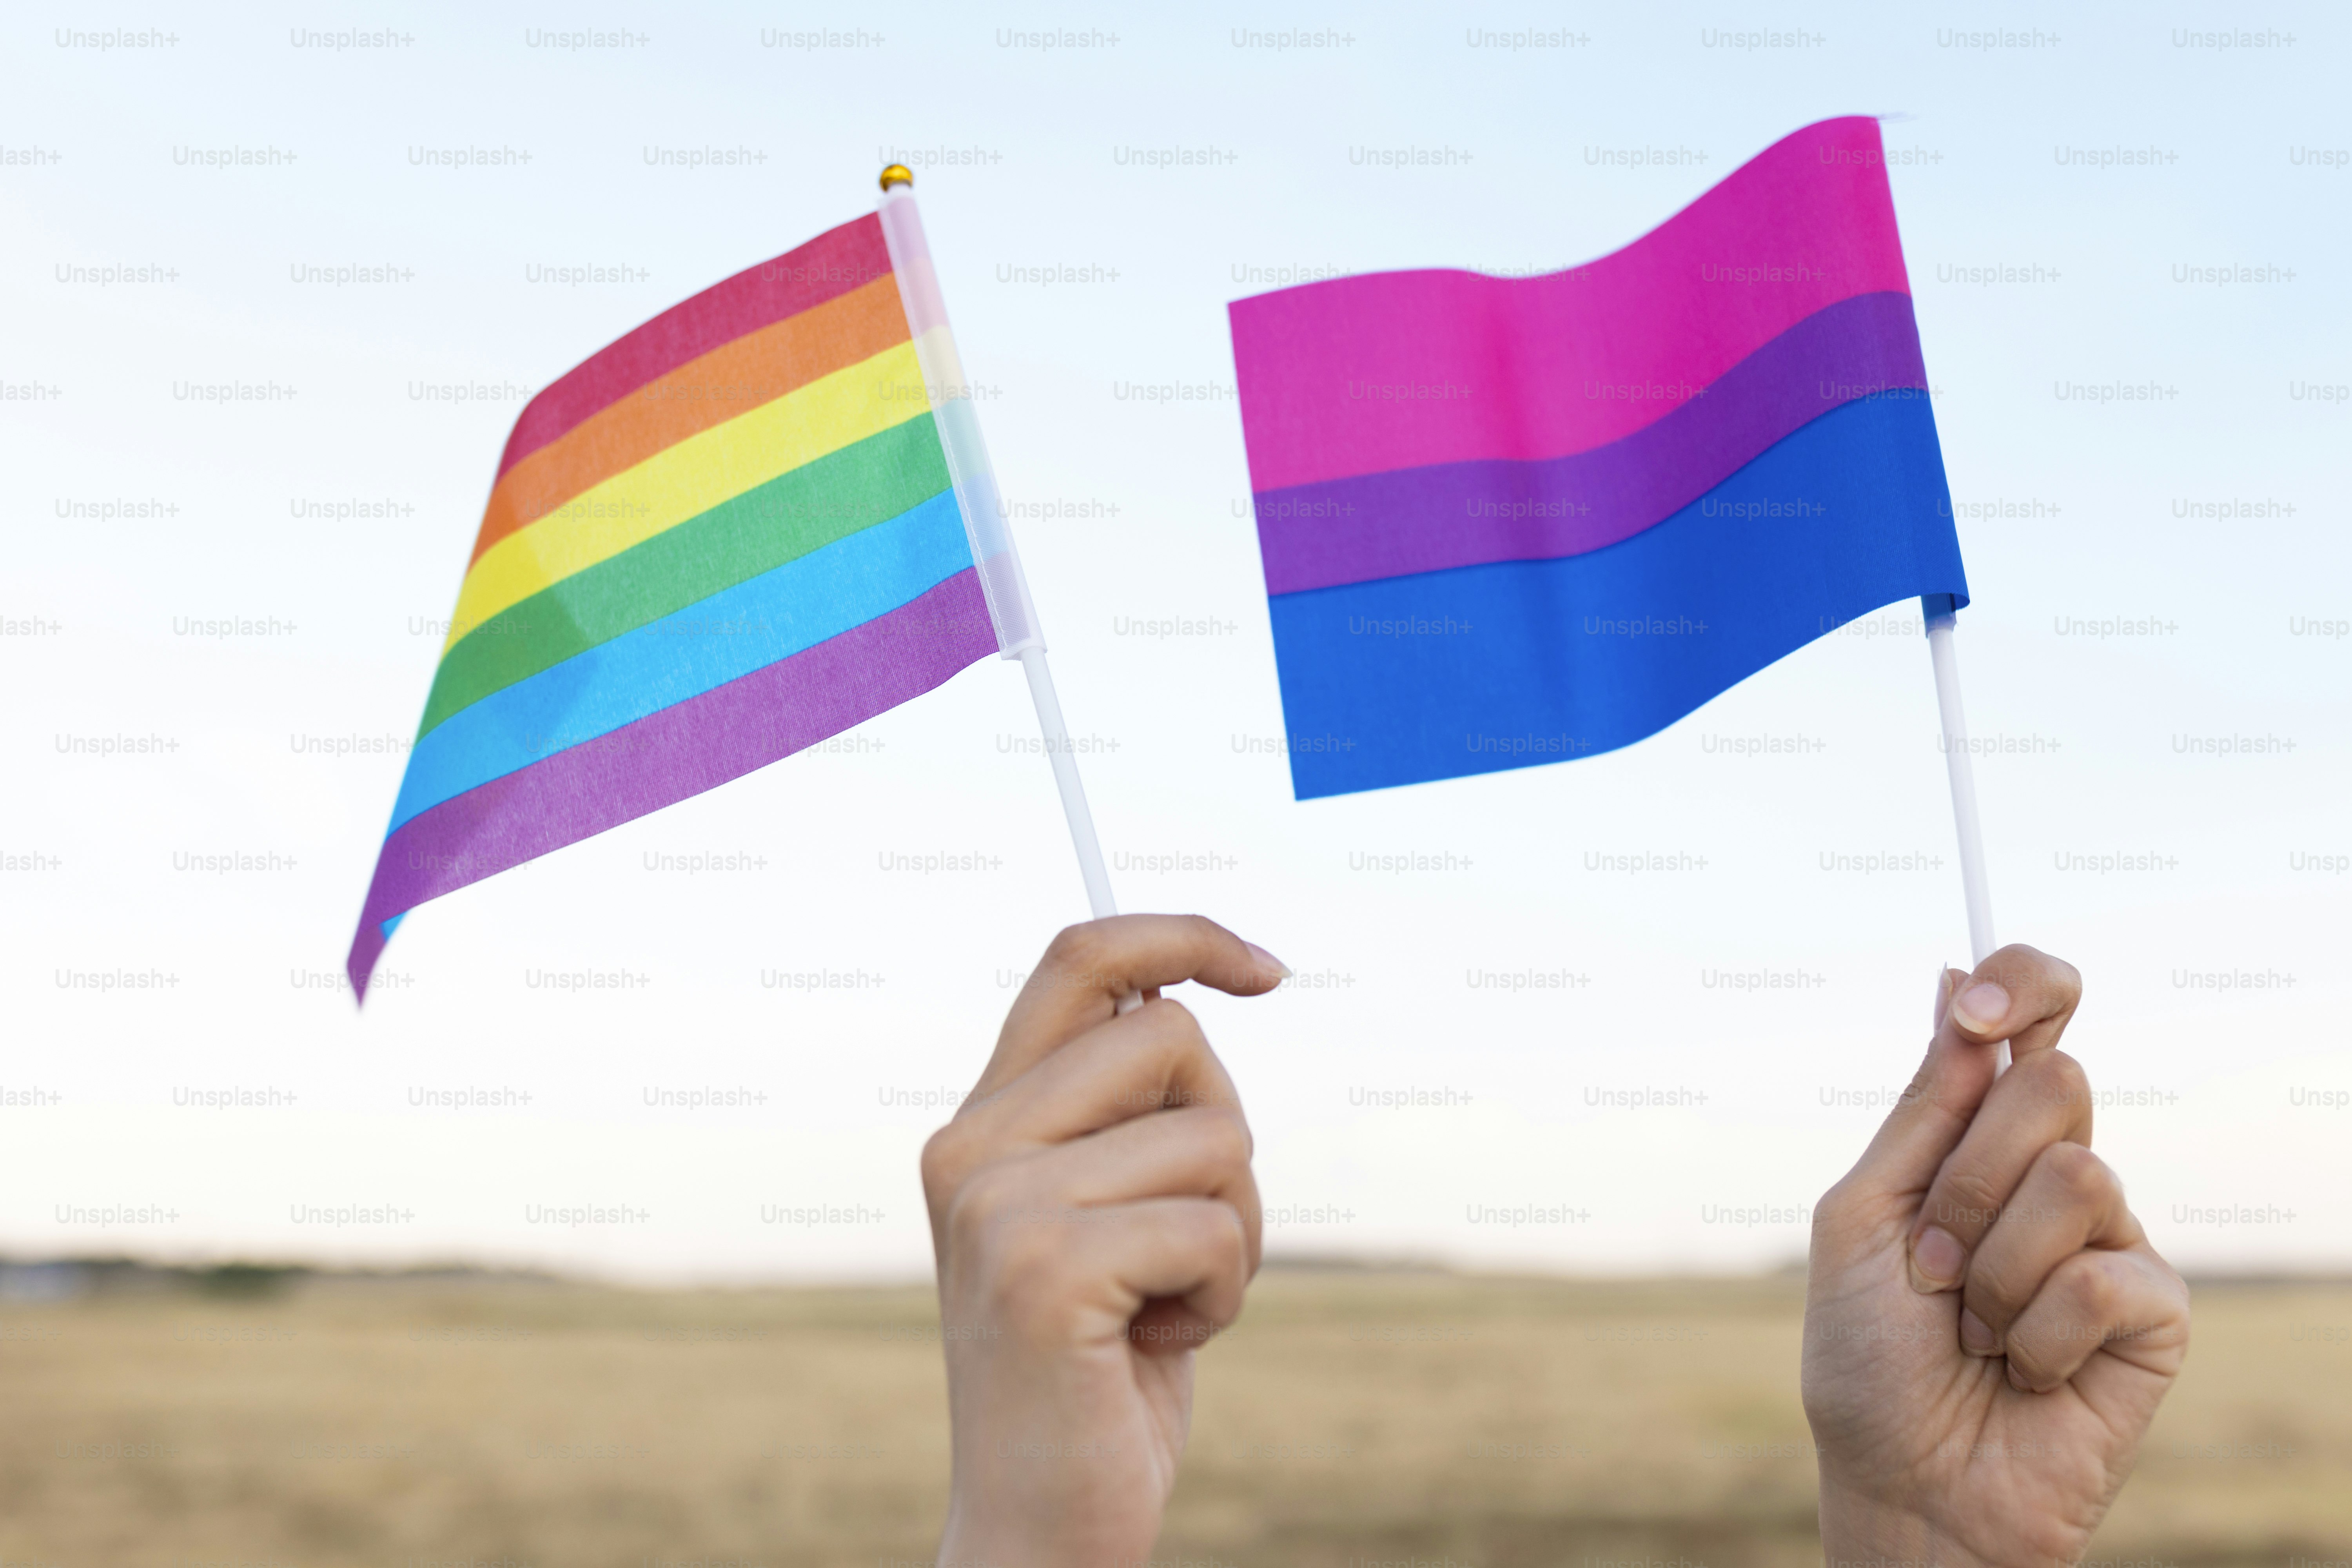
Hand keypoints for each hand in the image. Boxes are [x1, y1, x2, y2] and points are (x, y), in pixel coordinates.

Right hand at [921, 915, 1287, 1567]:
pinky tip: (1158, 1345)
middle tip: (1184, 1239)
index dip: (1182, 933)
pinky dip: (1224, 1292)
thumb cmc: (1103, 1369)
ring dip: (1233, 1228)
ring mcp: (999, 1206)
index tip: (1266, 972)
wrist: (1042, 1528)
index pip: (1079, 959)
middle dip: (1224, 1134)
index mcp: (981, 1124)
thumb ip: (1121, 1115)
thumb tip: (1183, 989)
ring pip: (1213, 1133)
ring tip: (1165, 1302)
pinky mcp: (1046, 1269)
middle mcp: (972, 1148)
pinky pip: (1216, 1226)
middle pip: (1169, 1034)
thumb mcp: (1105, 1216)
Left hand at [1802, 946, 2189, 1567]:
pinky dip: (2036, 1332)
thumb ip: (1921, 1106)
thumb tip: (1956, 979)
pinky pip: (2101, 1273)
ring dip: (1994, 1267)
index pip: (2037, 1015)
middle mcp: (2052, 1169)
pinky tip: (2024, 1370)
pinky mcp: (2153, 1306)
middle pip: (2053, 1084)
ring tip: (1973, 1328)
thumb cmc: (1869, 1356)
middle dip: (1968, 1180)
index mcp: (1979, 1135)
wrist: (1906, 1478)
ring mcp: (2110, 1235)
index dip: (2024, 985)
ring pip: (2079, 1174)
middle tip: (1934, 1265)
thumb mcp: (1862, 1215)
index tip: (1975, 1011)